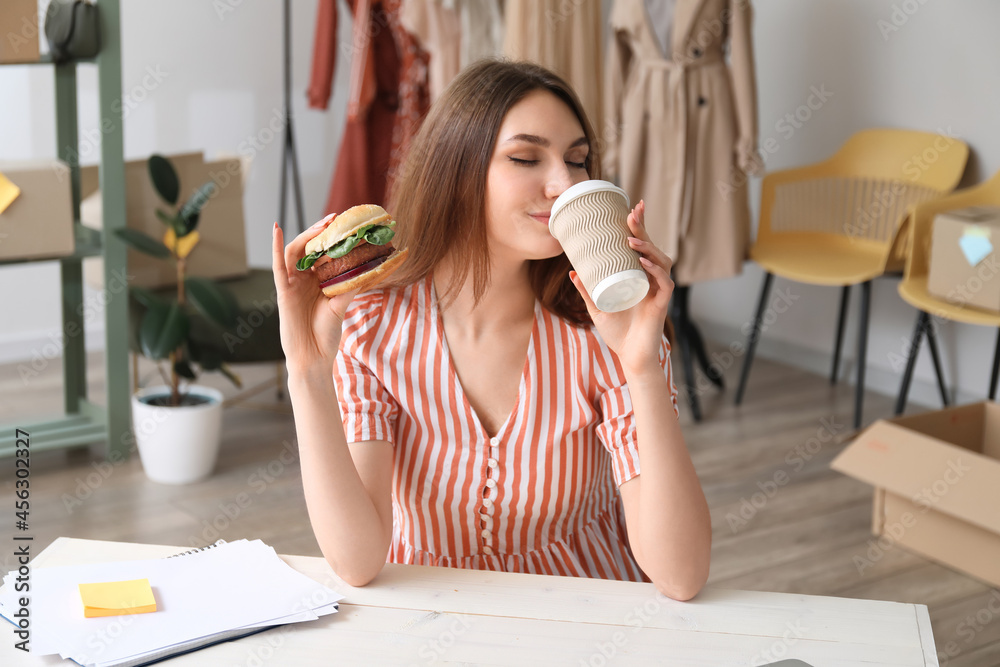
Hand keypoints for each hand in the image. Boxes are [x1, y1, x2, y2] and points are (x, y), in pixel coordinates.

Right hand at [271, 216, 359, 374]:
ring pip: (296, 252)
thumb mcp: (341, 305)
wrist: (313, 356)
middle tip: (337, 218)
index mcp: (318, 281)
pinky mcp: (283, 290)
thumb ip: (350, 286)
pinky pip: (278, 265)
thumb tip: (369, 269)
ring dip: (307, 235)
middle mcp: (304, 279)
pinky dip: (275, 246)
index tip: (348, 226)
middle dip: (322, 232)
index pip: (324, 253)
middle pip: (310, 248)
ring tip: (322, 225)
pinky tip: (276, 229)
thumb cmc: (326, 334)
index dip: (333, 239)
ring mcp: (292, 284)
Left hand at [569, 200, 673, 374]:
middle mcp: (651, 280)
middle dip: (643, 228)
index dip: (639, 226)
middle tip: (633, 212)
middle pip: (652, 247)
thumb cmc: (617, 332)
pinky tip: (643, 262)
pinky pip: (664, 282)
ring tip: (631, 240)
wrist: (630, 356)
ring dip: (648, 247)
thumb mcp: (596, 307)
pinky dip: (655, 270)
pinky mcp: (662, 304)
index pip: (640, 246)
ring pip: (661, 261)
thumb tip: (572, 271)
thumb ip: (586, 290)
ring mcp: (658, 291)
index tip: (631, 208)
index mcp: (638, 276)